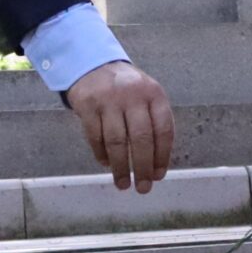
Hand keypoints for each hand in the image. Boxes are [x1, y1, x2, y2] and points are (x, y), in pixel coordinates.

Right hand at [65, 60, 173, 193]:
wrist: (92, 64)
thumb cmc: (125, 89)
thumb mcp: (146, 96)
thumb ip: (153, 122)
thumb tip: (156, 164)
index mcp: (154, 94)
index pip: (164, 130)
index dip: (162, 157)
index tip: (158, 176)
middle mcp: (133, 95)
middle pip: (141, 139)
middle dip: (142, 168)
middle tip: (142, 187)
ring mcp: (109, 99)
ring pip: (117, 141)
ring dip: (120, 167)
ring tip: (122, 183)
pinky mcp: (87, 104)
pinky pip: (95, 136)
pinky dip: (101, 154)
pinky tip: (106, 164)